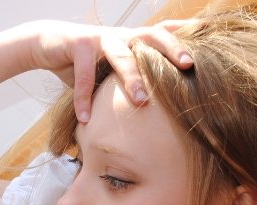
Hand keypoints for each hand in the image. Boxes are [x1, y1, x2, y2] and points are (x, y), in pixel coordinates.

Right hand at [25, 19, 193, 122]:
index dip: (183, 36)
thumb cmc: (84, 62)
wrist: (48, 44)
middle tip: (188, 65)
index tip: (208, 38)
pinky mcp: (78, 45)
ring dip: (131, 78)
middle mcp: (120, 35)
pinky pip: (84, 74)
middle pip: (150, 37)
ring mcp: (100, 38)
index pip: (162, 34)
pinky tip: (85, 119)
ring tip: (141, 101)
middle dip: (170, 50)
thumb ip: (127, 78)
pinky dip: (83, 98)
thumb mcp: (109, 69)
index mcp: (131, 40)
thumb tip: (149, 105)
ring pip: (121, 55)